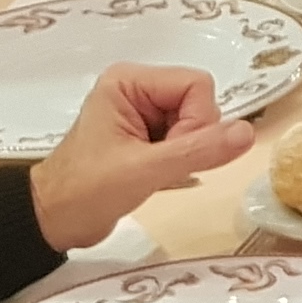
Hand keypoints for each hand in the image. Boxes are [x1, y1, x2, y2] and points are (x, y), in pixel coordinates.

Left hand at [28, 62, 249, 251]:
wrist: (54, 221)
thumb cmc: (86, 191)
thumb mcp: (144, 170)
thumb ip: (198, 150)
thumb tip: (247, 133)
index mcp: (130, 81)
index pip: (197, 86)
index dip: (196, 123)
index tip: (168, 153)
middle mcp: (139, 89)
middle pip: (200, 103)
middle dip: (191, 139)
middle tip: (156, 164)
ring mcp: (144, 112)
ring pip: (199, 124)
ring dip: (186, 153)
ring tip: (152, 171)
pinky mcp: (149, 135)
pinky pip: (188, 139)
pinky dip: (182, 160)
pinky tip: (157, 174)